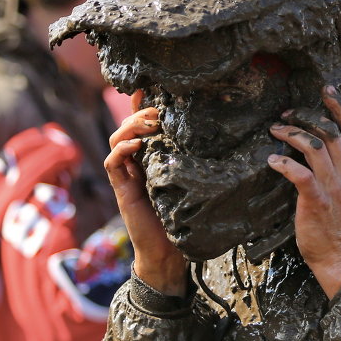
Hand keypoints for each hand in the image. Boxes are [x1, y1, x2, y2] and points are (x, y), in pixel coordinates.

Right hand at [105, 92, 186, 295]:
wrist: (168, 252)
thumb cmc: (185, 218)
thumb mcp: (195, 184)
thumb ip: (200, 164)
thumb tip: (228, 141)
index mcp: (154, 158)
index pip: (145, 126)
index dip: (144, 105)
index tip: (153, 89)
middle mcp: (138, 162)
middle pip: (128, 126)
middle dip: (139, 112)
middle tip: (157, 109)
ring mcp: (127, 175)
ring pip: (117, 139)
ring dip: (130, 126)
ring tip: (148, 122)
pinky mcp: (122, 189)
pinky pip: (112, 163)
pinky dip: (121, 150)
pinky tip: (136, 145)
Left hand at [268, 85, 340, 299]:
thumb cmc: (340, 225)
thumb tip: (323, 151)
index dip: (339, 106)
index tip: (326, 89)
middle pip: (329, 132)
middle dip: (306, 117)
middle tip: (286, 115)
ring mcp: (333, 186)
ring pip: (314, 146)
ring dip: (291, 134)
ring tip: (275, 131)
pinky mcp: (316, 200)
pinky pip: (300, 173)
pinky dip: (284, 163)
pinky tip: (272, 161)